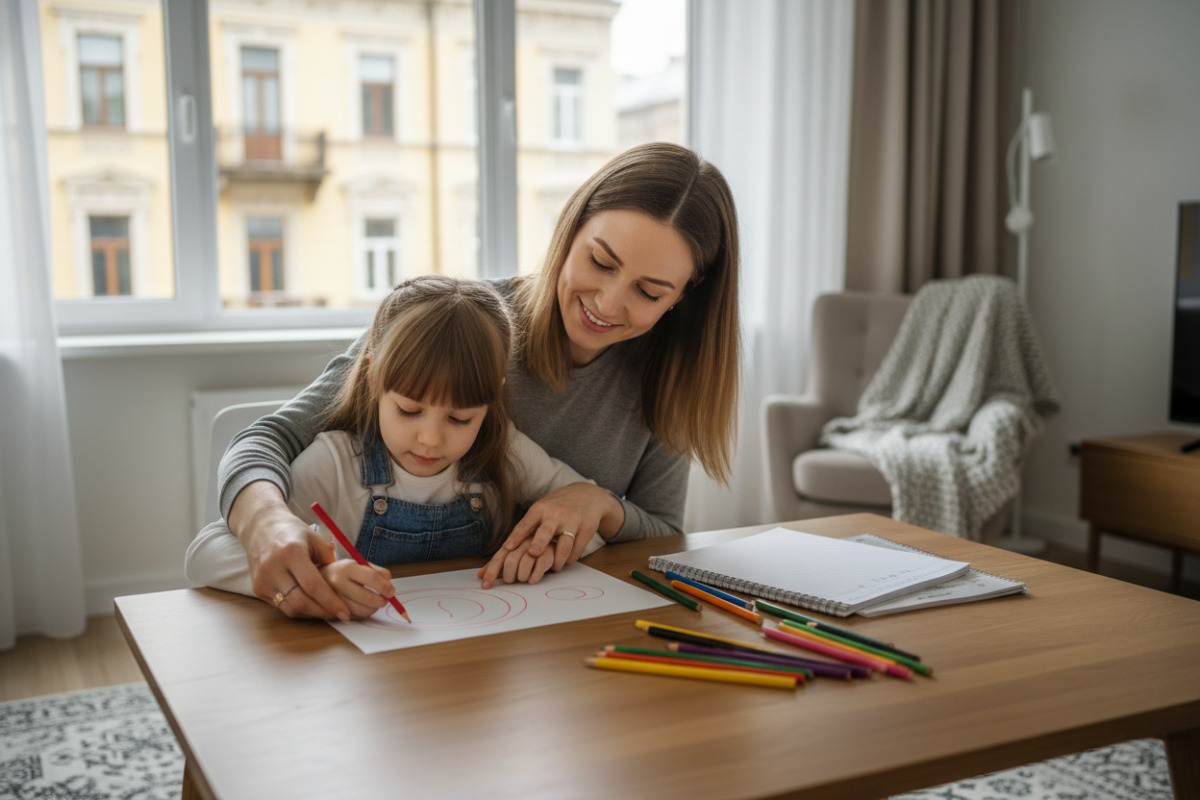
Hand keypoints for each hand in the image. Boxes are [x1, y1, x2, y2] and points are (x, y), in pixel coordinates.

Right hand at [229, 481, 351, 619]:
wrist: (261, 528)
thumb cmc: (293, 532)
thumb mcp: (315, 538)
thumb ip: (329, 559)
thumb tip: (346, 581)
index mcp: (290, 552)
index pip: (313, 585)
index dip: (331, 602)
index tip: (345, 612)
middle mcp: (273, 567)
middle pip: (300, 601)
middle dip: (323, 612)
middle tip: (339, 615)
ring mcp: (263, 580)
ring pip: (290, 608)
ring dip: (312, 613)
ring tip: (327, 611)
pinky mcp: (257, 589)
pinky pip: (281, 606)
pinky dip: (298, 609)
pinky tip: (311, 606)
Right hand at [318, 559, 395, 618]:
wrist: (313, 578)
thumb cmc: (340, 571)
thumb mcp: (357, 564)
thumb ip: (375, 571)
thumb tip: (389, 582)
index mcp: (346, 568)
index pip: (371, 578)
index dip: (385, 587)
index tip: (391, 592)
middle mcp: (337, 582)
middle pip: (367, 598)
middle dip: (381, 601)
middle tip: (385, 600)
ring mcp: (331, 598)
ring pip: (360, 610)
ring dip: (372, 609)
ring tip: (374, 604)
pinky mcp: (327, 611)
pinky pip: (351, 617)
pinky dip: (361, 614)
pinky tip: (360, 607)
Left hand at [476, 482, 622, 587]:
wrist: (586, 495)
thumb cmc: (554, 508)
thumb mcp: (539, 512)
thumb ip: (523, 531)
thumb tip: (502, 552)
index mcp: (539, 509)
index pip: (526, 523)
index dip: (517, 535)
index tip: (508, 547)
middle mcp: (555, 514)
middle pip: (546, 530)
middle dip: (539, 542)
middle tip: (532, 553)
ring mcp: (572, 520)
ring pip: (565, 543)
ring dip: (558, 559)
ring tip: (554, 567)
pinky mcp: (587, 527)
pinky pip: (578, 547)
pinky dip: (571, 557)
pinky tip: (566, 561)